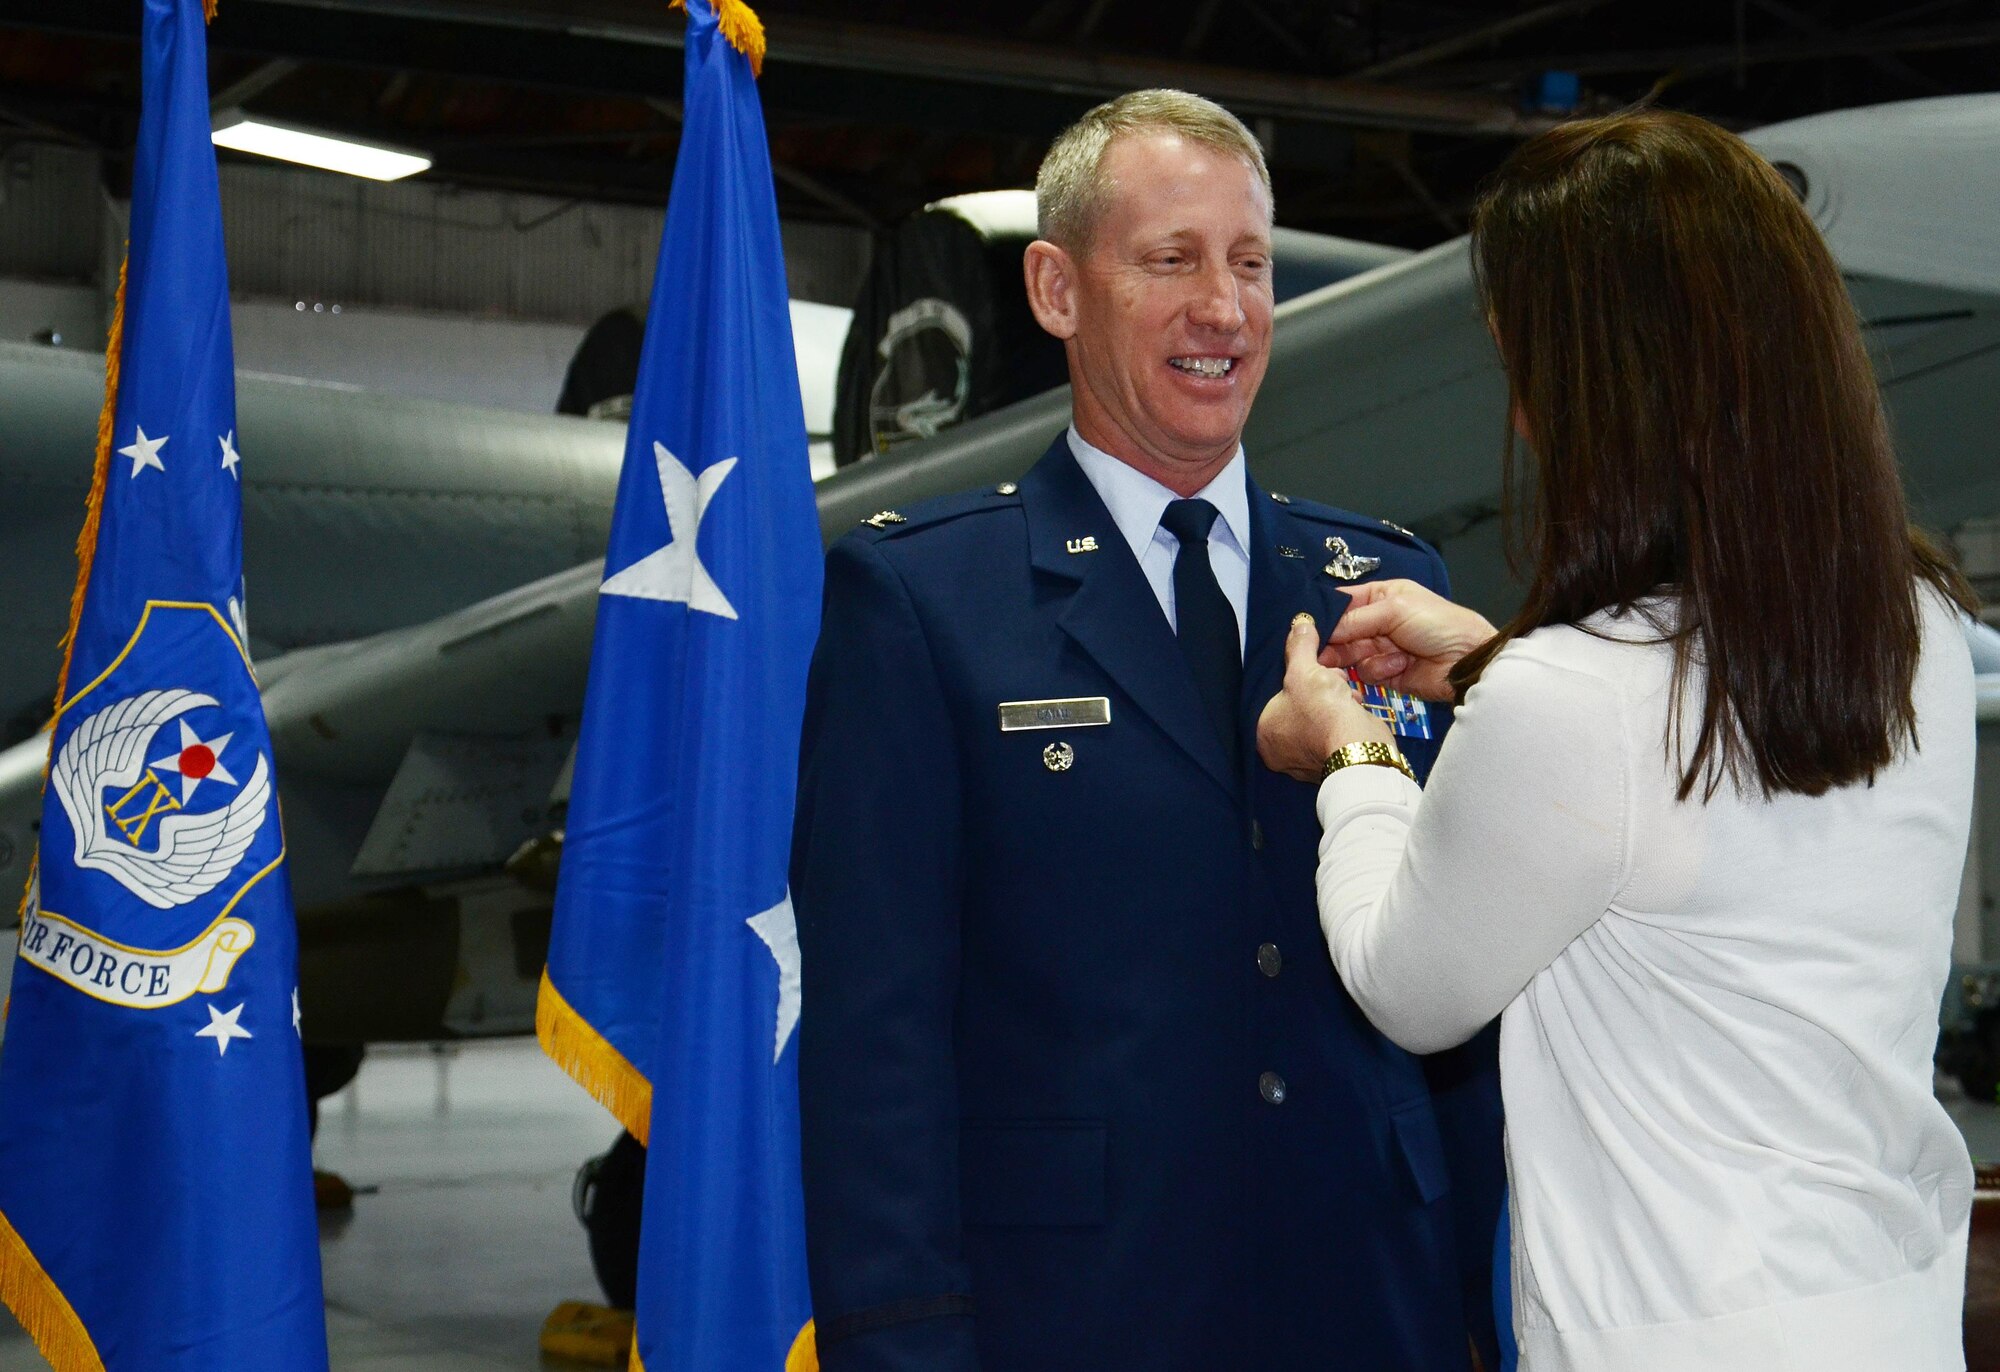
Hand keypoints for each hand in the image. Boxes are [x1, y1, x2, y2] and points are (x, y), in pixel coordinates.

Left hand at [1257, 614, 1393, 781]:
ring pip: (1317, 716)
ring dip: (1332, 698)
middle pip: (1296, 706)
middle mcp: (1280, 753)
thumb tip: (1299, 624)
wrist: (1359, 744)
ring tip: (1342, 690)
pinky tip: (1352, 705)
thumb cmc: (1321, 710)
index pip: (1270, 699)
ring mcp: (1307, 760)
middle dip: (1314, 688)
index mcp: (1262, 735)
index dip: (1291, 679)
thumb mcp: (1304, 670)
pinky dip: (1344, 715)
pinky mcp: (1333, 760)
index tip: (1306, 668)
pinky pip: (1335, 729)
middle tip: (1326, 677)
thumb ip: (1299, 647)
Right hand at [1320, 579, 1495, 702]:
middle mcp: (1379, 621)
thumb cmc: (1436, 624)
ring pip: (1350, 655)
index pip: (1345, 603)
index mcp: (1382, 596)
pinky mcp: (1387, 674)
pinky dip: (1380, 670)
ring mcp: (1382, 648)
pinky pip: (1367, 673)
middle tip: (1323, 653)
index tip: (1307, 625)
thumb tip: (1322, 629)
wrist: (1467, 661)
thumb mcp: (1395, 610)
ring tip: (1382, 656)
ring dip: (1361, 657)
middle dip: (1336, 642)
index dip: (1327, 614)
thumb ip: (1356, 619)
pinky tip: (1400, 666)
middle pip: (1342, 632)